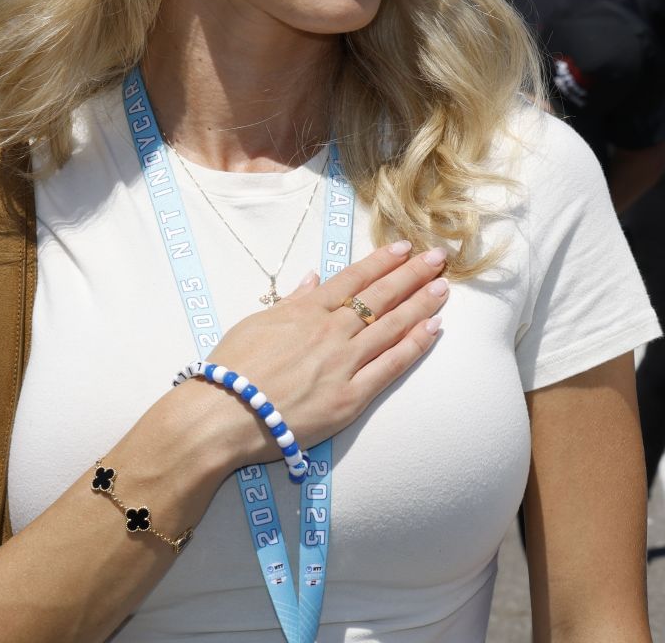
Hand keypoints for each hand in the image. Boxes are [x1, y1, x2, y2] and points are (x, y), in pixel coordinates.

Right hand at [188, 241, 449, 467]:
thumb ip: (290, 302)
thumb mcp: (255, 324)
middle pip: (380, 297)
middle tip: (438, 258)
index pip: (354, 279)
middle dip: (412, 274)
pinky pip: (391, 365)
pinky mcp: (351, 397)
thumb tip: (313, 279)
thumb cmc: (230, 371)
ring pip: (392, 326)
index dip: (382, 262)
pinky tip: (434, 328)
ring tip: (443, 286)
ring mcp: (344, 363)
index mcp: (306, 312)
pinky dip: (414, 345)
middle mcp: (331, 331)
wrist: (221, 417)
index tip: (405, 248)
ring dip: (421, 303)